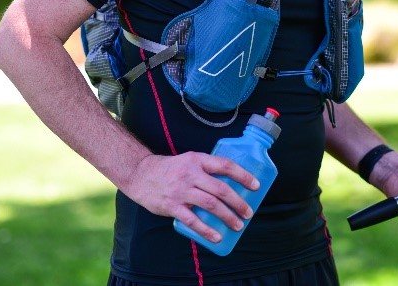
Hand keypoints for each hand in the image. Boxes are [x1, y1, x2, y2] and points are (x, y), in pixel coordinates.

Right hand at [122, 152, 259, 242]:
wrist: (141, 174)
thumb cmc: (171, 169)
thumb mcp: (190, 160)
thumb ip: (207, 169)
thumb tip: (233, 182)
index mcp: (198, 160)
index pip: (225, 166)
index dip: (243, 176)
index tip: (256, 186)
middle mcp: (190, 174)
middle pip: (220, 189)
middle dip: (238, 202)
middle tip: (248, 212)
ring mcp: (181, 191)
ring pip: (210, 205)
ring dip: (227, 217)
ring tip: (238, 225)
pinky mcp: (172, 206)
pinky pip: (192, 220)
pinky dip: (206, 230)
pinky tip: (217, 237)